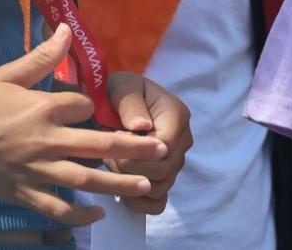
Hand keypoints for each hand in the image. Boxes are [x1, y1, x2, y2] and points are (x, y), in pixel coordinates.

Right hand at [0, 25, 169, 225]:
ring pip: (86, 180)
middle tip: (163, 150)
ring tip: (146, 184)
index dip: (93, 106)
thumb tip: (68, 30)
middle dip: (134, 148)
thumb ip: (42, 57)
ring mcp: (37, 171)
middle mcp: (47, 140)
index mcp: (43, 107)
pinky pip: (58, 208)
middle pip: (100, 145)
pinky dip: (80, 214)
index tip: (92, 108)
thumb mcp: (7, 74)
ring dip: (119, 183)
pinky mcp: (25, 194)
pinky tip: (99, 214)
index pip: (85, 105)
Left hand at [105, 72, 191, 214]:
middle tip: (110, 156)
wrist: (116, 99)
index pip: (165, 148)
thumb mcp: (122, 87)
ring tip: (113, 164)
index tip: (115, 142)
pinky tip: (123, 192)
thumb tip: (141, 126)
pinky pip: (159, 202)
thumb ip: (131, 104)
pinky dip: (141, 202)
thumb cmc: (120, 91)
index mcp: (176, 115)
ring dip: (133, 183)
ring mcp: (174, 160)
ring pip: (161, 187)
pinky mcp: (164, 176)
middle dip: (132, 168)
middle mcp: (182, 140)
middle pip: (164, 171)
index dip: (139, 153)